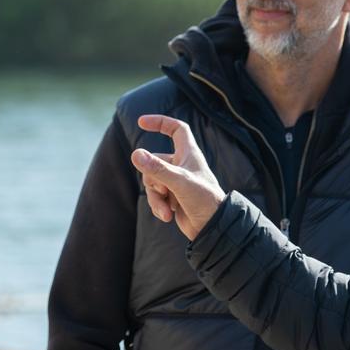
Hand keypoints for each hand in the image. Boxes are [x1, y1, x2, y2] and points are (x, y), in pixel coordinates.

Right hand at [131, 114, 225, 240]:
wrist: (213, 228)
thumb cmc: (204, 200)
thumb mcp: (179, 182)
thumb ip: (157, 169)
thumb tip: (135, 154)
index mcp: (188, 154)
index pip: (176, 129)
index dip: (160, 122)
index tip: (141, 122)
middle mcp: (181, 165)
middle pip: (154, 161)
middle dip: (153, 178)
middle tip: (165, 191)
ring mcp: (175, 181)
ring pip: (151, 180)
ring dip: (156, 197)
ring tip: (167, 210)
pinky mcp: (172, 197)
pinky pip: (154, 195)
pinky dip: (158, 205)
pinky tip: (168, 216)